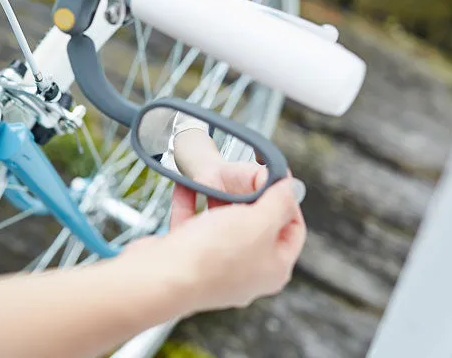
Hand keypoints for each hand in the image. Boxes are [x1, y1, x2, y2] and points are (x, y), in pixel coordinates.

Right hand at [161, 162, 305, 311]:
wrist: (159, 277)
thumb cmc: (210, 258)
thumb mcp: (259, 222)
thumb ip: (280, 202)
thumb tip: (290, 188)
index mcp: (273, 268)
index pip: (293, 229)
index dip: (286, 199)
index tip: (275, 177)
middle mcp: (247, 272)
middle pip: (256, 224)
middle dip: (246, 194)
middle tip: (240, 174)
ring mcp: (215, 266)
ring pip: (222, 222)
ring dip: (217, 195)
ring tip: (211, 175)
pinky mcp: (187, 258)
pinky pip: (193, 224)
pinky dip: (191, 202)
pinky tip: (187, 185)